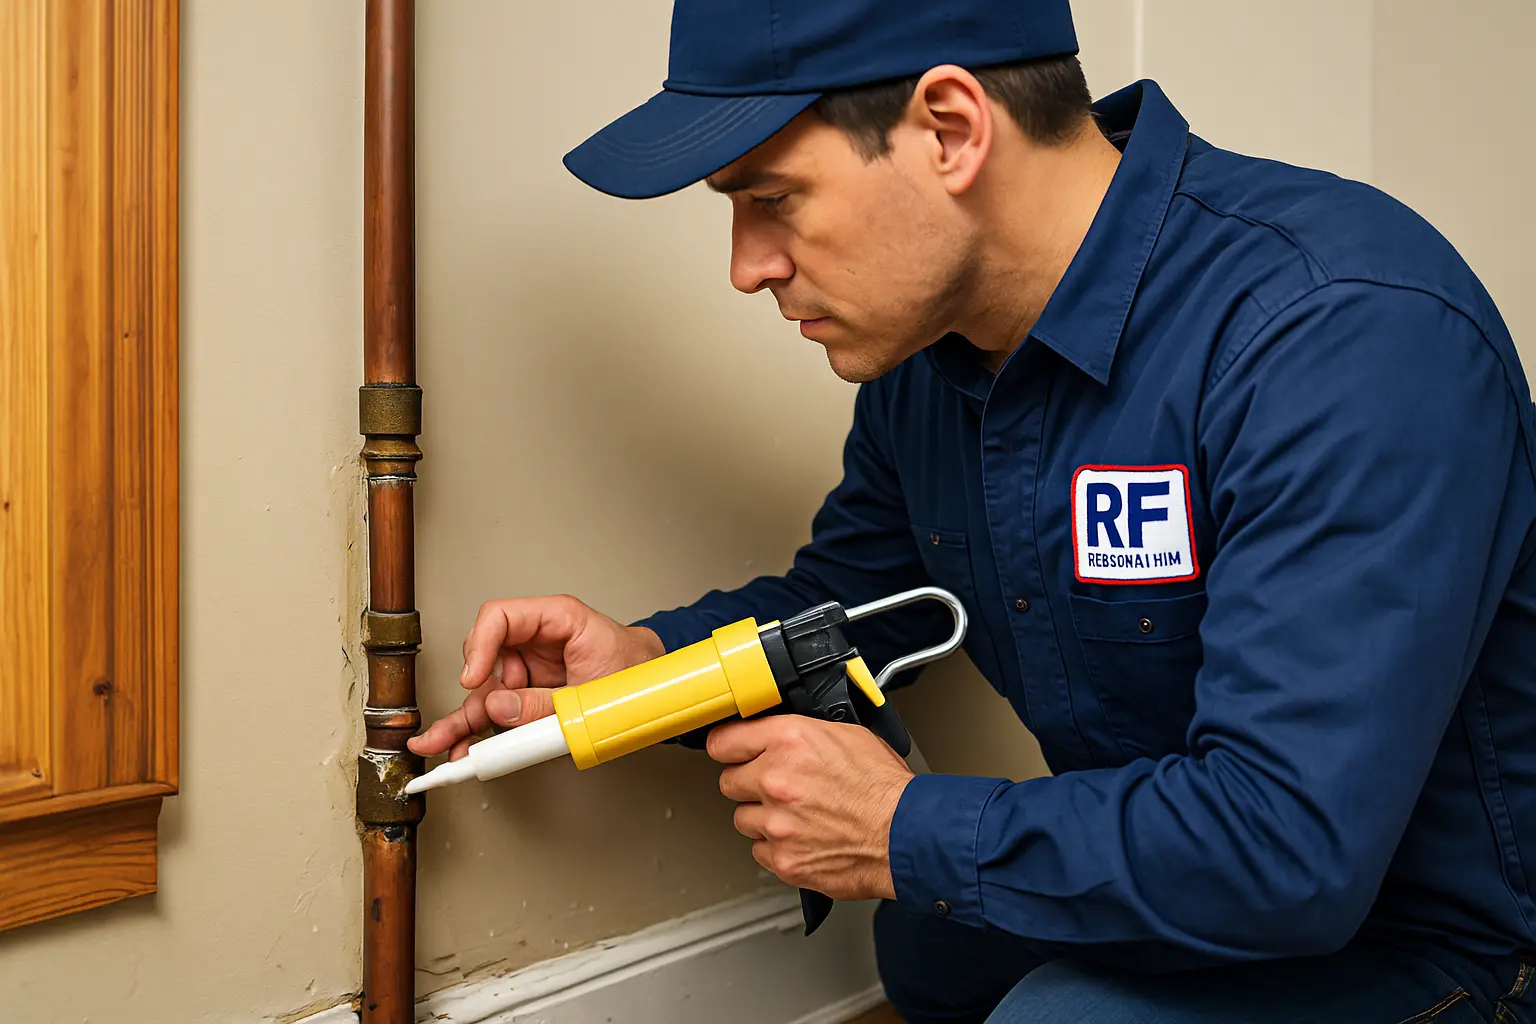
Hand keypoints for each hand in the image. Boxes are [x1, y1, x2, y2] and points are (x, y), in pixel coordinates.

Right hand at [408, 595, 664, 760]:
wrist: (656, 684)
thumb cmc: (635, 670)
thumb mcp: (592, 691)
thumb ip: (543, 703)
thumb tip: (499, 709)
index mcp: (556, 619)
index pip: (501, 617)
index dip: (480, 646)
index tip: (473, 679)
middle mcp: (537, 640)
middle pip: (486, 659)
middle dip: (473, 696)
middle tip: (456, 726)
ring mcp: (531, 666)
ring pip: (488, 689)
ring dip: (468, 719)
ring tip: (447, 745)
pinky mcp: (531, 691)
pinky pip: (500, 707)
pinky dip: (482, 727)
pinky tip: (462, 745)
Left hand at [710, 715, 913, 900]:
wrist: (907, 835)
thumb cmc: (886, 788)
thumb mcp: (846, 735)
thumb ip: (802, 734)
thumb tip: (781, 735)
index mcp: (790, 741)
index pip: (724, 740)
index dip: (727, 746)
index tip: (728, 750)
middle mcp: (776, 780)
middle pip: (728, 781)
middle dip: (749, 783)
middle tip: (775, 787)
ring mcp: (777, 823)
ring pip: (743, 819)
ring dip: (763, 817)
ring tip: (796, 815)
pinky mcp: (784, 859)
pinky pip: (761, 851)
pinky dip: (777, 847)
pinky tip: (802, 837)